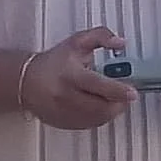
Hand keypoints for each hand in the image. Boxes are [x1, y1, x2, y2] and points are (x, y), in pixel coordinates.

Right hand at [18, 29, 135, 131]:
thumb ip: (101, 36)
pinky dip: (101, 116)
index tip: (132, 92)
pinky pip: (91, 124)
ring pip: (99, 118)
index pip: (98, 86)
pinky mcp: (66, 124)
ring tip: (112, 97)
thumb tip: (120, 43)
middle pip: (102, 107)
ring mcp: (66, 113)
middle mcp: (67, 96)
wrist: (27, 82)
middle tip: (126, 94)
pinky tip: (99, 105)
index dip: (118, 90)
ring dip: (112, 110)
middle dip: (120, 102)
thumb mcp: (77, 42)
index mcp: (70, 75)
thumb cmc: (54, 62)